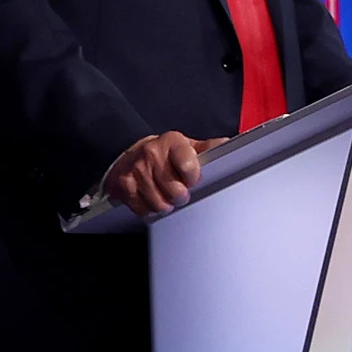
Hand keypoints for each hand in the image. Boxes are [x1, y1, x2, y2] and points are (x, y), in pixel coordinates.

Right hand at [103, 131, 225, 216]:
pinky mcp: (124, 185)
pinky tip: (153, 199)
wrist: (133, 155)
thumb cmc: (167, 153)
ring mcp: (136, 170)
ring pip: (159, 203)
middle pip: (174, 190)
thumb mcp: (188, 147)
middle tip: (180, 192)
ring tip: (167, 196)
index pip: (187, 164)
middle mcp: (152, 153)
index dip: (193, 177)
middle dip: (181, 196)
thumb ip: (209, 148)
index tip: (193, 180)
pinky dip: (151, 209)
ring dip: (166, 205)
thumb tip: (227, 145)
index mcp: (172, 142)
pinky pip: (144, 209)